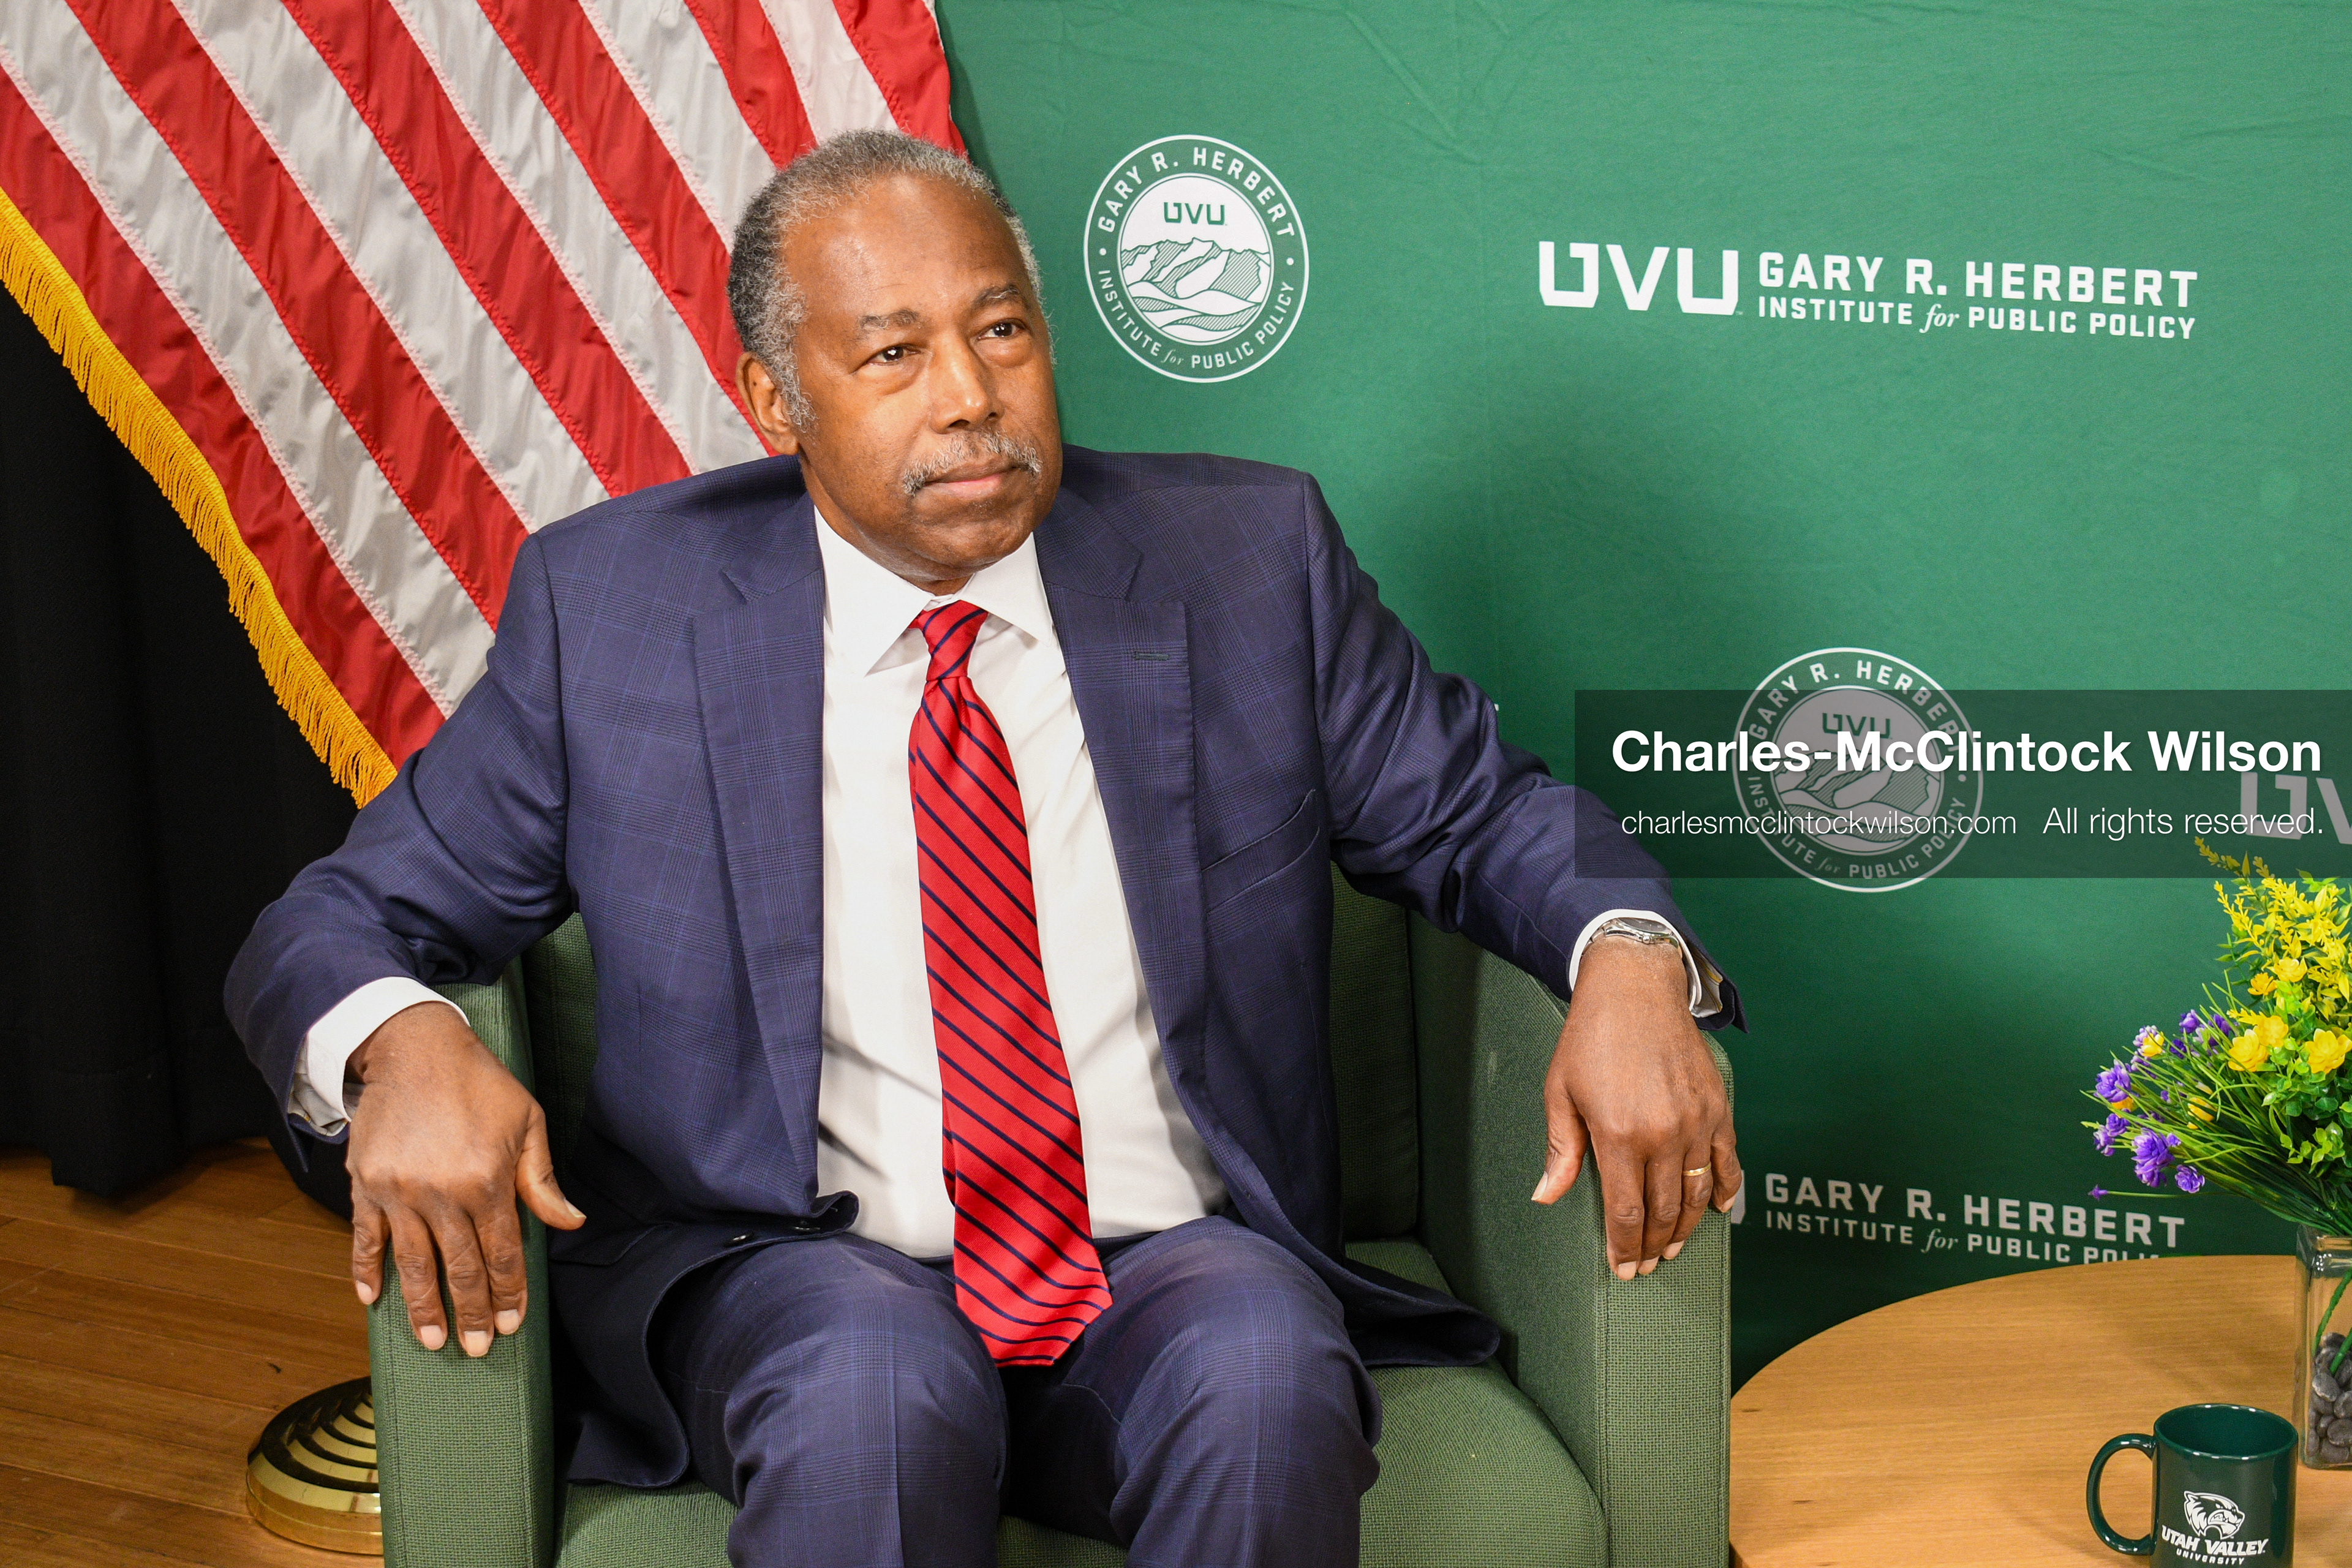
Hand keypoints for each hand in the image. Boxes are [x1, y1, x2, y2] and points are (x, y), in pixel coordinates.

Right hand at [345, 1001, 583, 1354]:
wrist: (415, 1048)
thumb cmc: (480, 1083)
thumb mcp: (527, 1122)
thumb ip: (542, 1181)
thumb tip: (570, 1223)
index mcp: (486, 1181)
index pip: (502, 1253)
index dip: (508, 1293)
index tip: (511, 1324)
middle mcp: (442, 1194)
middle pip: (460, 1268)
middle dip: (472, 1312)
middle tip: (478, 1348)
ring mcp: (399, 1193)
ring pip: (415, 1264)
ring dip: (424, 1308)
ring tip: (435, 1341)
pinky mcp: (367, 1185)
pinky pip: (366, 1238)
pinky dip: (366, 1270)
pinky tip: (371, 1300)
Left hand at [1531, 937, 1739, 1280]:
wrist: (1635, 988)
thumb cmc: (1589, 1038)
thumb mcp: (1560, 1092)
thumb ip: (1561, 1150)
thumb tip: (1547, 1195)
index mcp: (1619, 1134)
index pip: (1626, 1212)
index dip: (1625, 1248)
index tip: (1624, 1270)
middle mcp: (1663, 1134)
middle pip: (1662, 1210)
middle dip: (1653, 1245)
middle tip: (1646, 1265)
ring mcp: (1697, 1121)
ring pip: (1697, 1194)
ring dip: (1686, 1227)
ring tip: (1672, 1247)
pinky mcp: (1717, 1107)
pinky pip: (1727, 1160)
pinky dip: (1725, 1190)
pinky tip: (1717, 1211)